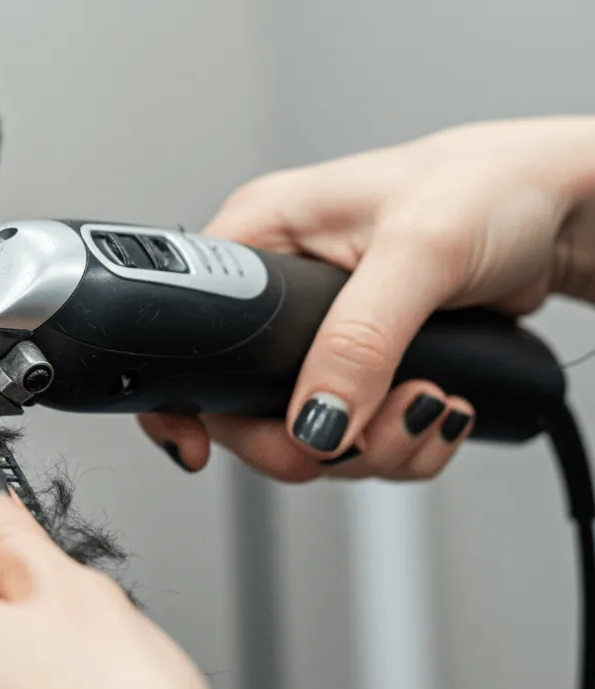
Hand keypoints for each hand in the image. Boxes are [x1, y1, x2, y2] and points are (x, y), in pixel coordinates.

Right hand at [141, 116, 594, 481]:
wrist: (564, 211)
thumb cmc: (490, 186)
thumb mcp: (419, 252)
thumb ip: (359, 340)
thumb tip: (314, 418)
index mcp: (262, 236)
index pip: (192, 333)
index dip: (188, 399)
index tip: (203, 447)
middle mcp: (280, 288)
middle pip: (245, 409)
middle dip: (311, 440)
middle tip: (358, 434)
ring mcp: (322, 333)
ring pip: (306, 433)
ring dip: (372, 447)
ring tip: (428, 405)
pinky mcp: (365, 363)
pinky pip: (355, 435)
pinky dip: (399, 444)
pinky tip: (437, 409)